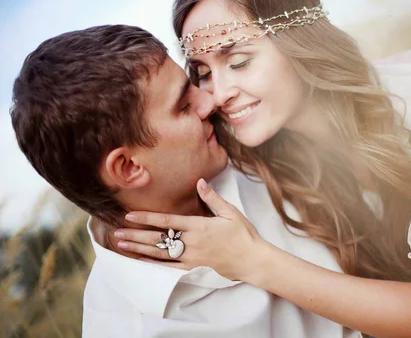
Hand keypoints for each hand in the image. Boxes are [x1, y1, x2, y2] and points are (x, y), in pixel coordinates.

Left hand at [115, 179, 263, 280]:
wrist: (252, 260)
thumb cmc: (243, 235)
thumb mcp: (231, 212)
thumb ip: (212, 198)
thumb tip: (199, 182)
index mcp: (199, 226)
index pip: (167, 221)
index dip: (146, 218)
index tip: (130, 215)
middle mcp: (191, 242)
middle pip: (158, 238)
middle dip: (135, 234)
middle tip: (116, 232)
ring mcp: (191, 258)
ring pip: (159, 253)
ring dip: (139, 248)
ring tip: (122, 244)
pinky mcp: (193, 269)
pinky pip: (168, 268)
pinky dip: (153, 264)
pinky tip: (140, 260)